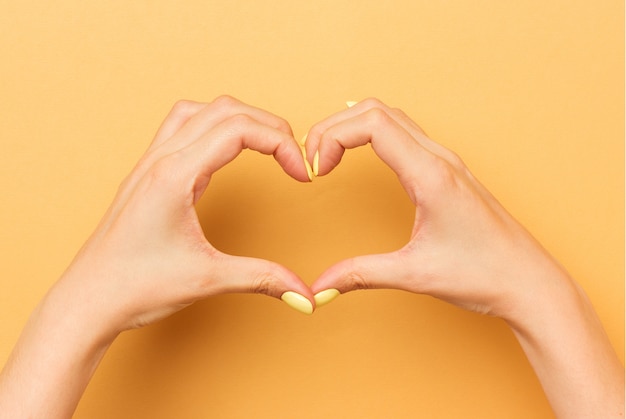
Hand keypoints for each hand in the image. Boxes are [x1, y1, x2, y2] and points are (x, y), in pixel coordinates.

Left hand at [60, 96, 315, 333]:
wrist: (88, 300)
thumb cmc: (134, 287)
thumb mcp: (207, 280)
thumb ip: (262, 278)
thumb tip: (304, 294)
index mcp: (174, 176)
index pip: (239, 130)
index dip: (281, 144)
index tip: (302, 173)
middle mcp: (160, 160)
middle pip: (226, 110)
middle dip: (270, 126)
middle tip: (294, 157)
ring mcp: (150, 164)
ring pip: (201, 111)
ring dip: (240, 119)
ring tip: (266, 145)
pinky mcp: (148, 174)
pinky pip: (182, 128)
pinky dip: (214, 129)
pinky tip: (225, 156)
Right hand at [307, 98, 558, 317]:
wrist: (530, 283)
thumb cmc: (484, 274)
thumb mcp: (415, 274)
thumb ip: (361, 275)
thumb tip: (320, 288)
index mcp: (431, 174)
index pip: (371, 123)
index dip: (332, 137)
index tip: (317, 171)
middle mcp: (439, 158)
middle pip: (375, 110)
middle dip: (334, 127)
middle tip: (313, 162)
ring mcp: (446, 162)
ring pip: (391, 117)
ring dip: (353, 128)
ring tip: (328, 157)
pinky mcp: (447, 172)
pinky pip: (405, 134)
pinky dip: (372, 135)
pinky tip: (359, 156)